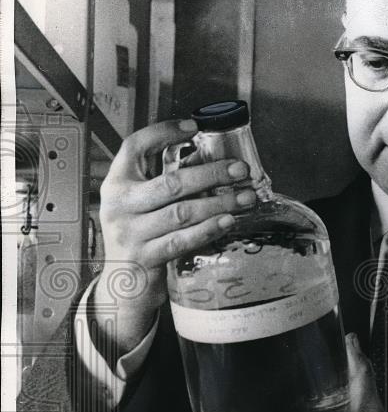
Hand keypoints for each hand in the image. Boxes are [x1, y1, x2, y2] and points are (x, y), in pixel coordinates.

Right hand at [94, 119, 255, 357]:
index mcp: (117, 183)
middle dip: (211, 174)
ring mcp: (129, 232)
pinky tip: (228, 221)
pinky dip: (207, 229)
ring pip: (181, 212)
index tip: (194, 127)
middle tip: (241, 169)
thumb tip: (209, 158)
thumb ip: (169, 180)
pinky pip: (182, 240)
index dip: (163, 132)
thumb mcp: (145, 203)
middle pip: (170, 182)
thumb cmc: (141, 234)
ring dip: (219, 203)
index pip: (134, 146)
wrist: (122, 284)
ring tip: (246, 197)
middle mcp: (118, 205)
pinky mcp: (144, 257)